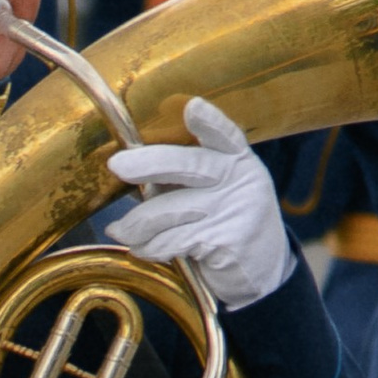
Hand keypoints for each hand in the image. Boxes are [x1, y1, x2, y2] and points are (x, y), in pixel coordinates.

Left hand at [99, 99, 292, 307]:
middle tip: (116, 165)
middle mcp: (240, 180)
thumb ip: (183, 176)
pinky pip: (172, 241)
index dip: (209, 121)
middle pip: (191, 165)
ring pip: (170, 210)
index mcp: (237, 160)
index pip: (225, 135)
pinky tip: (142, 249)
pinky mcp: (225, 243)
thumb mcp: (215, 191)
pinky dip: (150, 247)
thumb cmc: (224, 222)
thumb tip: (129, 169)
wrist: (261, 270)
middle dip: (149, 164)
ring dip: (136, 224)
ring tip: (121, 230)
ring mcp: (235, 212)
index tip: (192, 106)